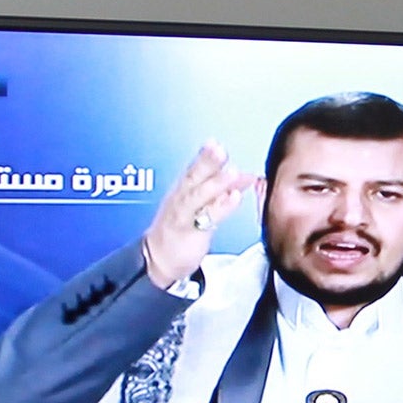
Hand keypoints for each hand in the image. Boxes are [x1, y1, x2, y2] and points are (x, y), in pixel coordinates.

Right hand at [142, 141, 256, 287]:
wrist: (158, 260)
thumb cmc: (180, 229)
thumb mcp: (201, 205)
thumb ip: (222, 189)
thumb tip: (244, 174)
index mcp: (183, 190)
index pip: (193, 169)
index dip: (203, 155)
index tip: (214, 142)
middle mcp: (181, 199)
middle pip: (193, 177)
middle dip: (207, 162)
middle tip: (219, 149)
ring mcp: (184, 215)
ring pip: (198, 196)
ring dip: (216, 183)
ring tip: (232, 171)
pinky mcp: (190, 232)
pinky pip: (207, 218)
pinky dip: (221, 207)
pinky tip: (234, 197)